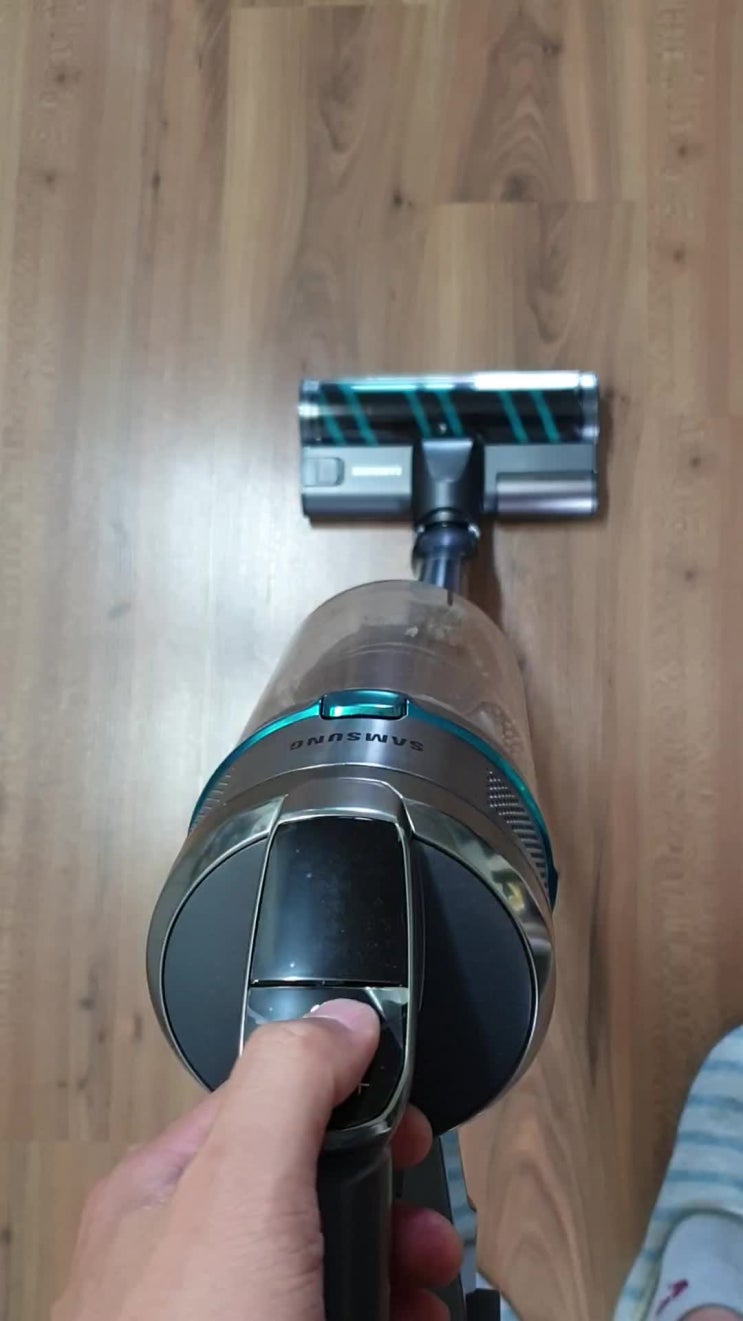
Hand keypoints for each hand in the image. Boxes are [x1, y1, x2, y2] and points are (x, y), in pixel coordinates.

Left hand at [54, 999, 461, 1319]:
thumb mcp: (238, 1191)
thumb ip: (287, 1085)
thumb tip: (342, 1015)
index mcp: (164, 1194)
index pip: (266, 1104)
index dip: (346, 1100)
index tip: (409, 1122)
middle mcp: (187, 1267)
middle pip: (310, 1197)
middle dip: (388, 1208)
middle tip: (433, 1237)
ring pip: (329, 1273)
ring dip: (398, 1275)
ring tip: (433, 1296)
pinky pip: (337, 1318)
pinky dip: (388, 1317)